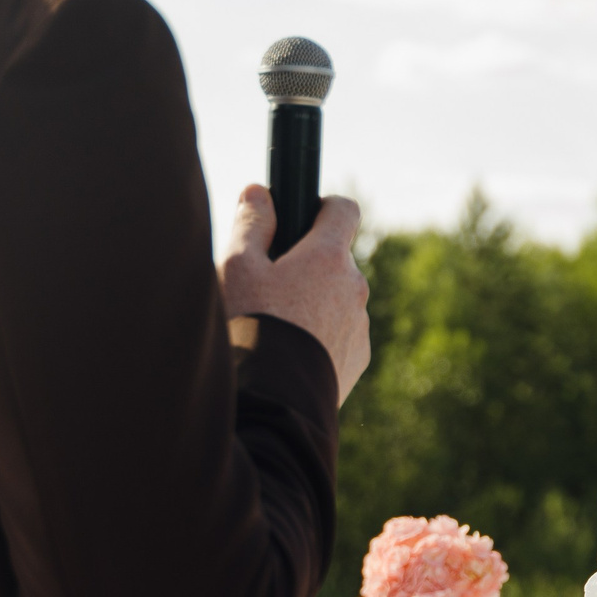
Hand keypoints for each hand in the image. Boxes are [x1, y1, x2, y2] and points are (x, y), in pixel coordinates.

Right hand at [221, 186, 370, 402]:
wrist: (273, 403)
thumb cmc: (250, 328)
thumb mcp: (236, 268)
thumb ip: (251, 224)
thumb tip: (259, 193)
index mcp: (328, 258)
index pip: (343, 210)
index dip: (322, 207)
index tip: (302, 217)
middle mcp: (354, 288)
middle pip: (334, 260)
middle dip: (306, 266)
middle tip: (267, 287)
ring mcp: (360, 326)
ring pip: (336, 299)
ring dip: (313, 303)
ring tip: (274, 328)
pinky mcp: (358, 360)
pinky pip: (339, 334)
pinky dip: (319, 336)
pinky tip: (288, 354)